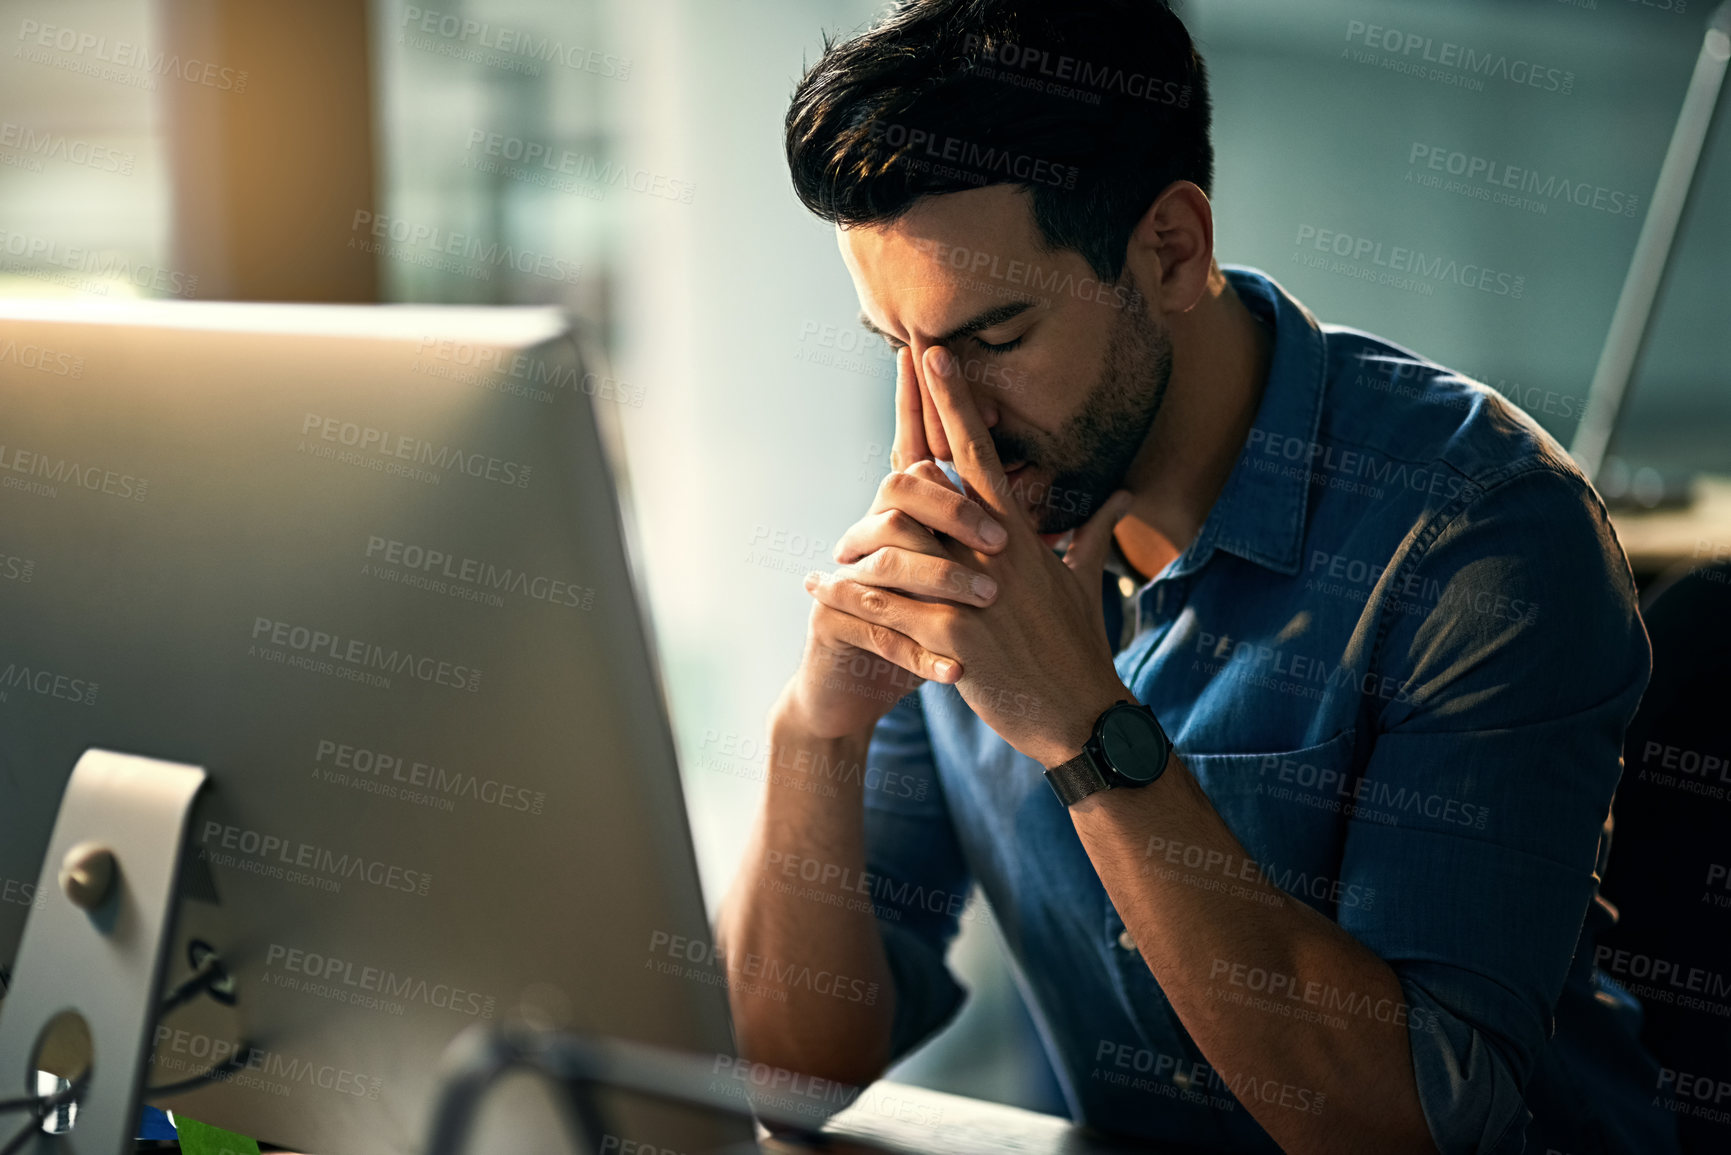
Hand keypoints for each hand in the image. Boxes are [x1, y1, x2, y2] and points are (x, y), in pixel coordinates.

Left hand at [807, 345, 1136, 765]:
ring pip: (903, 534)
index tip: (938, 355)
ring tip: (827, 510)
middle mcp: (995, 550)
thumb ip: (1093, 533)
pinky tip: (818, 586)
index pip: (983, 454)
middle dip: (923, 412)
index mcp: (1019, 536)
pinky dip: (850, 594)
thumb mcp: (1087, 582)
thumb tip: (1123, 494)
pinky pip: (888, 604)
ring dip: (860, 518)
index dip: (958, 403)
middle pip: (944, 471)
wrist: (1081, 713)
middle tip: (905, 352)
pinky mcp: (954, 631)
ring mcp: (973, 587)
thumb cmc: (1081, 649)